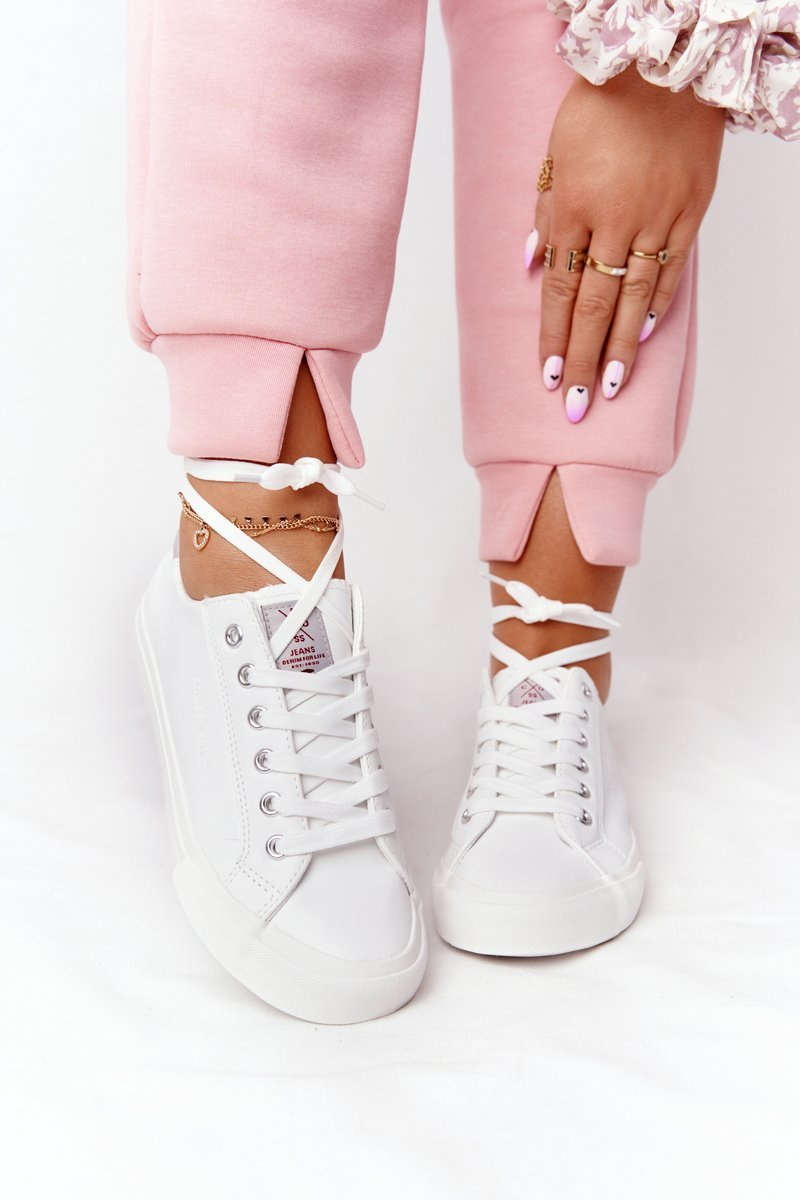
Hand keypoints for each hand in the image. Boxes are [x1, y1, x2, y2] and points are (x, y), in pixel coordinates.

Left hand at [532, 68, 725, 420]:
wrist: (663, 69)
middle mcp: (614, 221)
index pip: (560, 291)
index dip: (554, 338)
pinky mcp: (691, 212)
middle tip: (577, 407)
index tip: (549, 378)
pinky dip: (659, 305)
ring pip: (635, 298)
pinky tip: (645, 337)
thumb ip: (544, 213)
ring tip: (610, 388)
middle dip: (583, 360)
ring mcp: (656, 219)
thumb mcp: (555, 155)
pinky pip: (672, 269)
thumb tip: (531, 266)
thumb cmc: (600, 109)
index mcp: (573, 209)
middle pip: (594, 306)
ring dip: (620, 349)